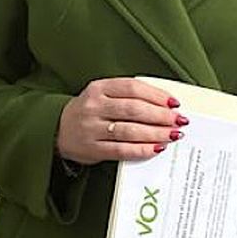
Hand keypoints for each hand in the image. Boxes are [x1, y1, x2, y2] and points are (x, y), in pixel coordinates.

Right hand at [54, 77, 185, 164]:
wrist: (57, 129)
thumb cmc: (89, 111)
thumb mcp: (102, 94)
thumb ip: (127, 96)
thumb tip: (164, 105)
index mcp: (98, 88)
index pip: (132, 88)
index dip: (156, 95)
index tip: (174, 103)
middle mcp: (94, 106)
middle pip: (134, 109)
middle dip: (161, 116)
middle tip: (178, 121)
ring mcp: (92, 128)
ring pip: (130, 130)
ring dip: (155, 133)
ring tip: (172, 135)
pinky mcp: (93, 148)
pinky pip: (122, 149)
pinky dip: (142, 150)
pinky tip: (156, 148)